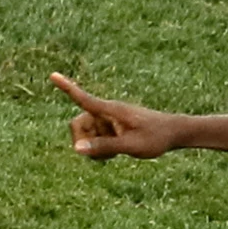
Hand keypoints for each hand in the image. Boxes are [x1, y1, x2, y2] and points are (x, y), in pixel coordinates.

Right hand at [51, 75, 183, 159]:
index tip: (53, 75)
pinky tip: (116, 153)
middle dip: (82, 141)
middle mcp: (106, 113)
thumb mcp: (130, 146)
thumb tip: (76, 148)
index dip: (67, 88)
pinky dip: (100, 149)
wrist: (174, 133)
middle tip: (101, 154)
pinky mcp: (112, 129)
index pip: (84, 99)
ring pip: (86, 136)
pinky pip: (95, 140)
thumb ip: (103, 146)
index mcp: (111, 110)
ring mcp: (109, 121)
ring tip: (116, 153)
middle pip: (78, 124)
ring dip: (94, 148)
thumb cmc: (155, 137)